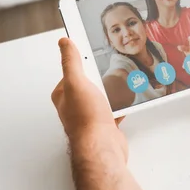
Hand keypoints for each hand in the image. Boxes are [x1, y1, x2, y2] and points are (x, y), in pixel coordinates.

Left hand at [52, 38, 126, 158]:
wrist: (102, 146)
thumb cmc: (86, 119)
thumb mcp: (76, 82)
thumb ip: (71, 61)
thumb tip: (64, 43)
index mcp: (64, 95)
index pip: (71, 71)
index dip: (82, 62)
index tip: (91, 52)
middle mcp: (74, 106)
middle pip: (88, 83)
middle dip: (99, 77)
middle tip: (108, 69)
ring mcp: (90, 115)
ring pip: (101, 96)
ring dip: (111, 91)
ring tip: (119, 84)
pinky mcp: (104, 124)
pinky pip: (113, 109)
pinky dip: (120, 105)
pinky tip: (125, 101)